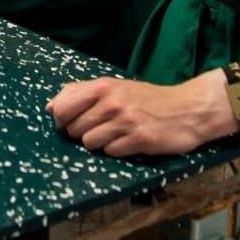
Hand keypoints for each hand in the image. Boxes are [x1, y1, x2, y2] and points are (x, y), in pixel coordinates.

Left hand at [47, 70, 235, 156]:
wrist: (188, 108)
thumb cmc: (147, 99)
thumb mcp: (114, 87)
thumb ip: (80, 93)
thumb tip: (51, 106)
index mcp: (103, 87)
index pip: (62, 108)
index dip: (62, 120)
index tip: (71, 122)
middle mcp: (112, 102)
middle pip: (74, 129)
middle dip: (83, 133)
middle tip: (102, 128)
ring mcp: (125, 121)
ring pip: (89, 143)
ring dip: (100, 143)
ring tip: (116, 135)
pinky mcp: (140, 140)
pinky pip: (111, 152)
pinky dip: (117, 150)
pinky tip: (129, 142)